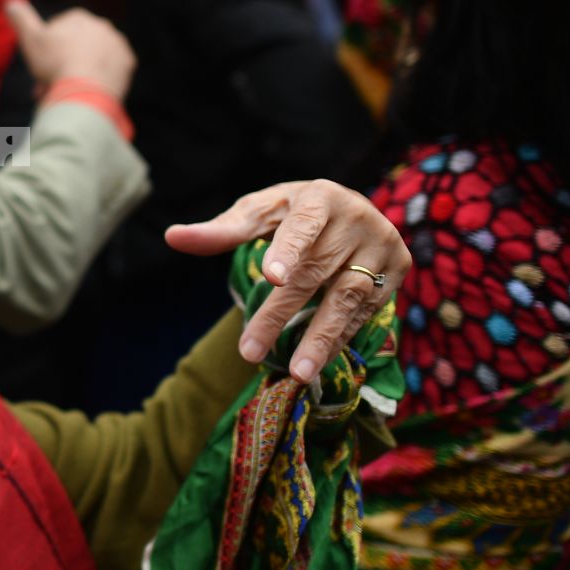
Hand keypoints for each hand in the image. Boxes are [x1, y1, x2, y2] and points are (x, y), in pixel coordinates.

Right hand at [5, 0, 135, 99]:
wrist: (87, 89)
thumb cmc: (55, 63)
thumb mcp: (30, 38)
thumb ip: (21, 19)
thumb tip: (10, 2)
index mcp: (78, 17)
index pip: (58, 30)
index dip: (46, 49)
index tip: (38, 66)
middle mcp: (101, 25)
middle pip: (76, 45)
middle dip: (62, 63)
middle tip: (49, 84)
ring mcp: (117, 43)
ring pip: (93, 58)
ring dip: (80, 71)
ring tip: (66, 91)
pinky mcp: (127, 63)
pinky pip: (110, 70)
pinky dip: (98, 78)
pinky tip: (86, 90)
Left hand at [166, 179, 411, 382]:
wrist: (350, 208)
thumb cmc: (292, 212)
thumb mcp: (258, 213)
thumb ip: (220, 230)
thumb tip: (171, 236)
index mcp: (320, 197)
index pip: (302, 226)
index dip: (287, 251)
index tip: (272, 278)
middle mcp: (357, 218)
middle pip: (314, 273)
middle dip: (280, 314)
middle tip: (250, 351)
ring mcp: (383, 244)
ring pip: (347, 298)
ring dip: (321, 339)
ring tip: (296, 372)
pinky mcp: (398, 270)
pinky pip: (366, 311)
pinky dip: (340, 337)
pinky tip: (316, 360)